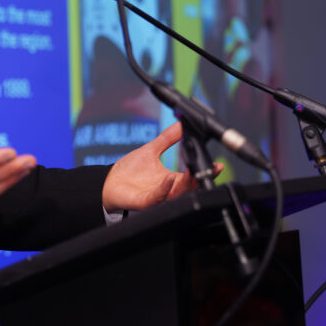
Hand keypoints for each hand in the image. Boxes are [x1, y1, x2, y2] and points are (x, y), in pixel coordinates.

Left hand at [101, 122, 221, 212]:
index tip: (218, 165)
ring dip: (184, 185)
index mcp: (170, 179)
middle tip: (207, 170)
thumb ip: (167, 139)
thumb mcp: (151, 150)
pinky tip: (168, 179)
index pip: (192, 177)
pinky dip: (163, 189)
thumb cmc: (128, 170)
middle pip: (188, 188)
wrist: (108, 182)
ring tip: (190, 173)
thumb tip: (180, 124)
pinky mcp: (144, 202)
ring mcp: (156, 197)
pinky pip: (156, 197)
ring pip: (175, 195)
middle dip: (198, 179)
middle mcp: (166, 189)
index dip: (205, 171)